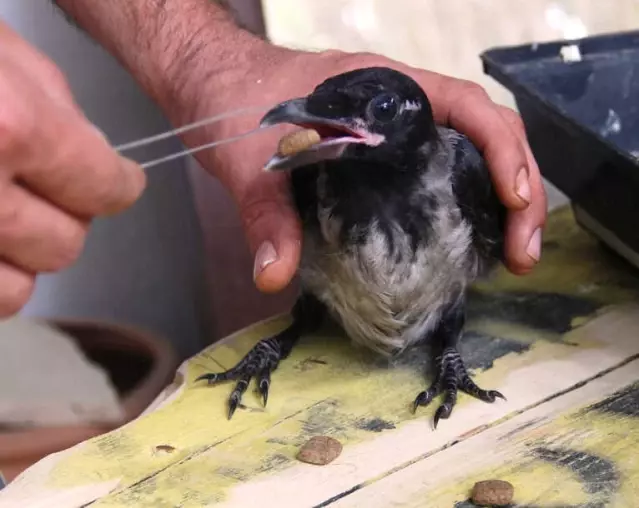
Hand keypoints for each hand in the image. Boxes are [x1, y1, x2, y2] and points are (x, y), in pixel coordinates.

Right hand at [0, 23, 145, 314]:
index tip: (119, 182)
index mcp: (6, 128)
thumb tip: (95, 153)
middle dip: (66, 217)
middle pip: (64, 247)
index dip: (117, 184)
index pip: (103, 188)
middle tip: (46, 187)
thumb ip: (53, 101)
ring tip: (2, 218)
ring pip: (15, 293)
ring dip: (20, 259)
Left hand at [183, 47, 545, 292]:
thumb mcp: (253, 160)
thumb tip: (275, 276)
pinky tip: (464, 245)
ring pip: (470, 158)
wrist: (213, 84)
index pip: (468, 107)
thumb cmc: (236, 102)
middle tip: (522, 253)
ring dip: (499, 203)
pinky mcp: (381, 161)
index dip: (504, 150)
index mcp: (385, 91)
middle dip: (519, 191)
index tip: (515, 199)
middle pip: (487, 137)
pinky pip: (437, 177)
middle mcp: (402, 110)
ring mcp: (395, 135)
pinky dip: (462, 207)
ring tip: (508, 257)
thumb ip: (265, 215)